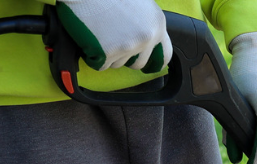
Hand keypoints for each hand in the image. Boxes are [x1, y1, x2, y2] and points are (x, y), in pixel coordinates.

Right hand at [56, 0, 172, 72]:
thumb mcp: (139, 3)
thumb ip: (148, 23)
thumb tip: (149, 41)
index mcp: (157, 23)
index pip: (165, 55)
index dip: (154, 61)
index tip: (149, 65)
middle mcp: (147, 36)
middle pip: (138, 63)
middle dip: (126, 57)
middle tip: (113, 42)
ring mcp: (129, 46)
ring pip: (119, 64)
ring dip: (109, 55)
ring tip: (101, 34)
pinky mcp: (110, 52)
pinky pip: (102, 65)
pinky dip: (95, 57)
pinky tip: (92, 39)